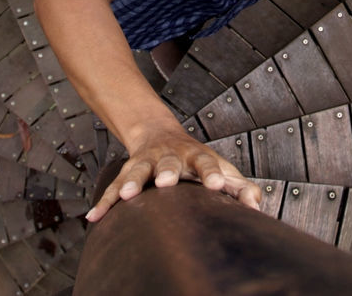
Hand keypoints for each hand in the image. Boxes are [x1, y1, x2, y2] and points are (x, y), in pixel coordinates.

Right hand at [86, 123, 261, 221]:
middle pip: (169, 162)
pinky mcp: (127, 172)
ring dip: (132, 182)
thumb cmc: (195, 160)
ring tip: (127, 194)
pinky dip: (104, 203)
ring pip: (138, 171)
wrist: (158, 134)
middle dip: (167, 171)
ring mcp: (147, 163)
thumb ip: (239, 187)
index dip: (211, 174)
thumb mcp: (220, 169)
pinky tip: (95, 217)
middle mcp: (170, 157)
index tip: (216, 185)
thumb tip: (256, 206)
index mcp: (196, 157)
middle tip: (167, 181)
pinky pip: (113, 188)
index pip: (207, 163)